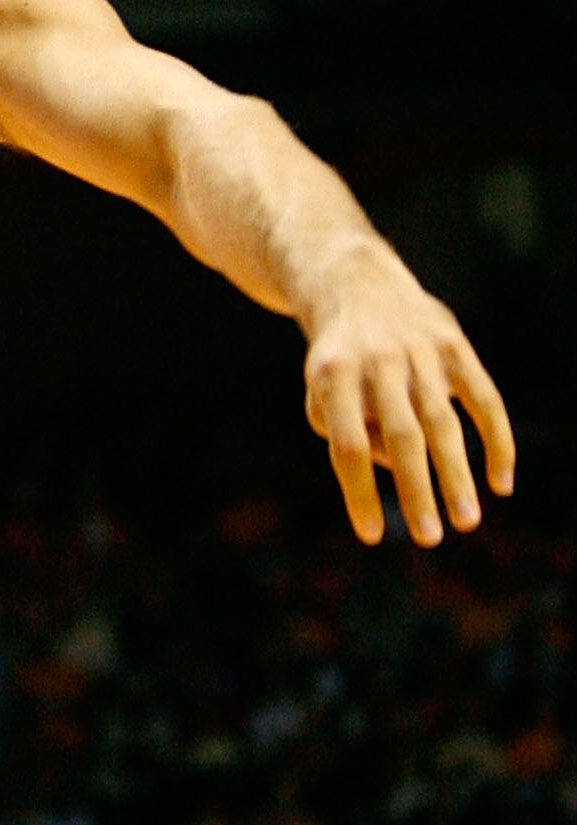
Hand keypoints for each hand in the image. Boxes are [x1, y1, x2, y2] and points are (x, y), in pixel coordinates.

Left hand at [302, 263, 514, 544]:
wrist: (355, 285)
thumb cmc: (338, 359)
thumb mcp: (322, 391)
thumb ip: (349, 431)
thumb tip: (397, 468)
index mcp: (333, 375)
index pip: (348, 445)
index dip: (359, 492)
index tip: (372, 536)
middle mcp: (377, 360)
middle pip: (401, 436)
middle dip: (417, 491)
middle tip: (429, 540)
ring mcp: (419, 351)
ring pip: (443, 422)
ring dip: (457, 476)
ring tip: (467, 522)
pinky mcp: (454, 345)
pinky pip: (483, 398)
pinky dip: (497, 441)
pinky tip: (501, 482)